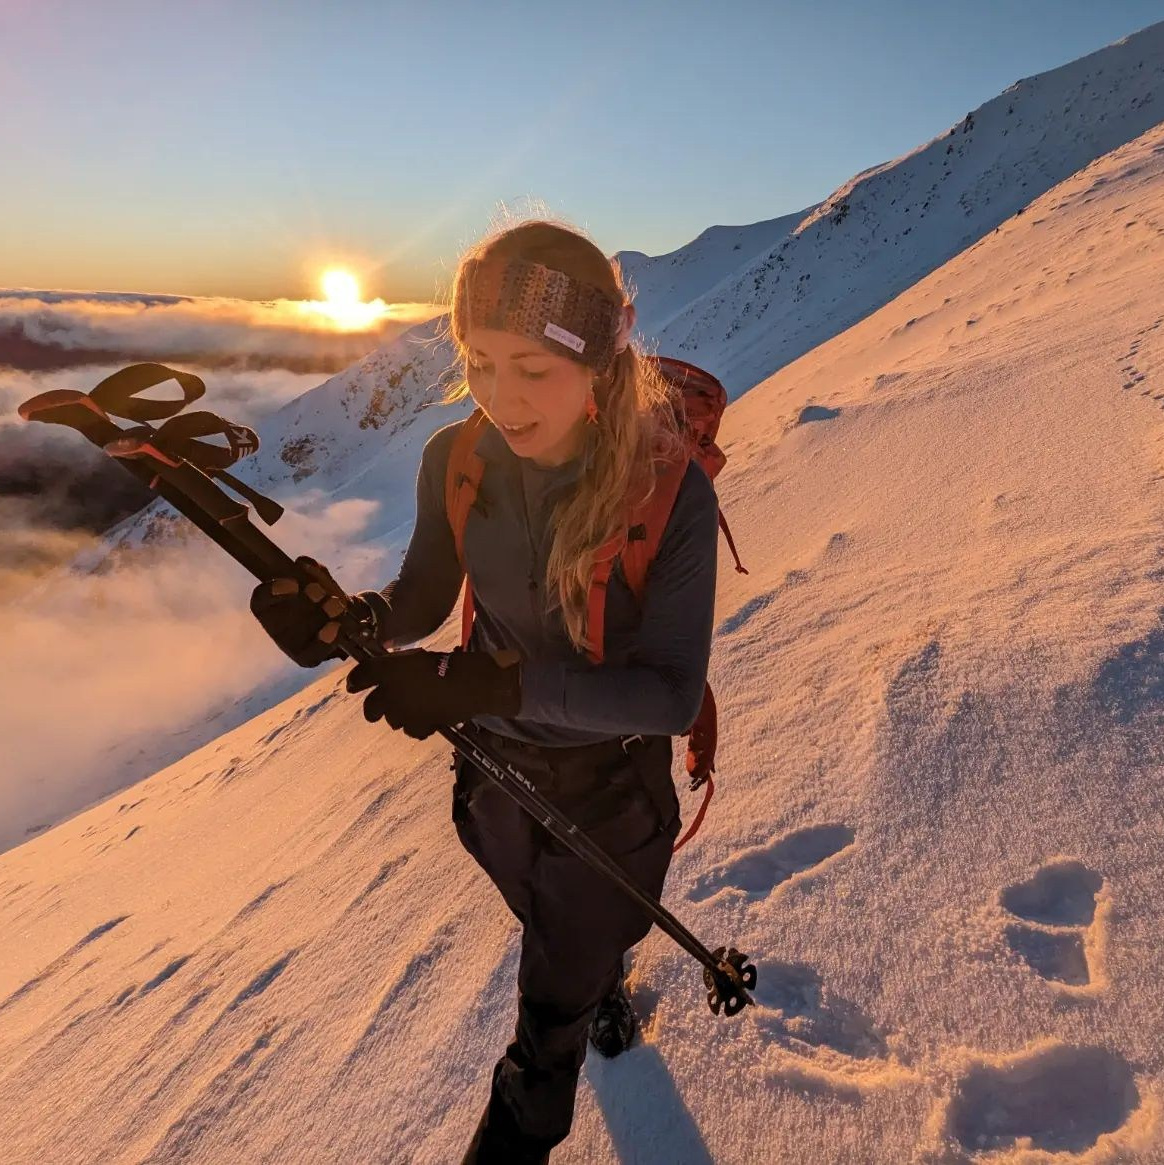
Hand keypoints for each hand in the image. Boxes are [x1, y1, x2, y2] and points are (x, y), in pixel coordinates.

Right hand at [250, 556, 384, 667]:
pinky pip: (312, 654)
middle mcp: (277, 626)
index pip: (260, 600)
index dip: (273, 592)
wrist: (348, 618)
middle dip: (302, 603)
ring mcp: (291, 645)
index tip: (293, 583)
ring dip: (318, 617)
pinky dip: (324, 641)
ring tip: (335, 605)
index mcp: (271, 604)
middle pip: (281, 618)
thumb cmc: (325, 596)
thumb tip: (304, 564)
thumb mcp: (320, 579)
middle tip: (317, 591)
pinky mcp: (307, 658)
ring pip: (298, 635)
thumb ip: (314, 570)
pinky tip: (336, 628)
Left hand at [345, 648, 521, 738]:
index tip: (354, 685)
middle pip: (370, 708)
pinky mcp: (419, 727)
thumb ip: (396, 665)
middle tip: (380, 705)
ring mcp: (403, 714)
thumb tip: (385, 672)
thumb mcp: (415, 657)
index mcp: (387, 671)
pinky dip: (417, 725)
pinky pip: (412, 729)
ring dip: (399, 715)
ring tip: (413, 708)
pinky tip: (427, 717)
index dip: (356, 681)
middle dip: (374, 708)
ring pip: (393, 720)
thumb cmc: (444, 663)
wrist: (467, 684)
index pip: (360, 676)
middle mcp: (389, 695)